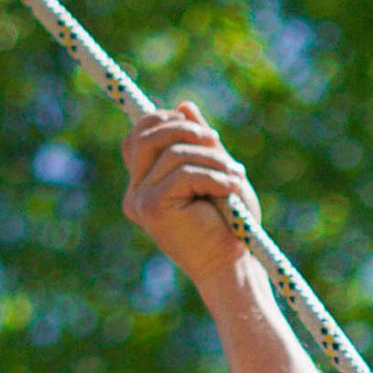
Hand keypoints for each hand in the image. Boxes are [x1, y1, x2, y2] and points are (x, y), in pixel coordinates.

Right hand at [120, 102, 259, 295]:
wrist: (232, 266)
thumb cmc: (229, 224)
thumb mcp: (215, 171)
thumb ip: (197, 142)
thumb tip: (184, 106)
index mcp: (145, 186)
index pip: (139, 136)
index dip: (167, 121)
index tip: (206, 133)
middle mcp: (135, 194)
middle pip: (146, 135)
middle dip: (186, 130)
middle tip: (219, 143)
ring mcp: (140, 202)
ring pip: (173, 153)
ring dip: (213, 159)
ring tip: (236, 176)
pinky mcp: (152, 208)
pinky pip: (184, 173)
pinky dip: (214, 175)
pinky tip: (233, 188)